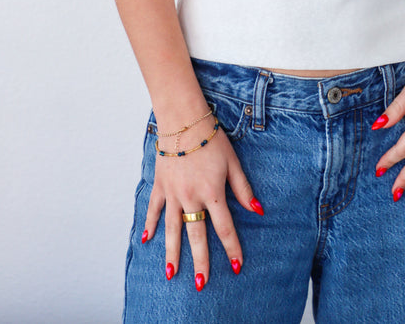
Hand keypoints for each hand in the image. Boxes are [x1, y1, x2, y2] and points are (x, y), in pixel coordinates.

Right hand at [141, 123, 263, 288]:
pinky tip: (147, 241)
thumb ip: (243, 189)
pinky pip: (153, 210)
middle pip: (197, 235)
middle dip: (200, 261)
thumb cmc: (212, 139)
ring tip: (172, 274)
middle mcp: (191, 197)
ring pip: (172, 229)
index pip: (224, 227)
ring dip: (172, 253)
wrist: (184, 120)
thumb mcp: (233, 162)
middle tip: (201, 284)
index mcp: (212, 192)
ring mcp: (173, 194)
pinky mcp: (160, 186)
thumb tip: (257, 210)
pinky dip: (150, 225)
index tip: (237, 266)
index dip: (232, 248)